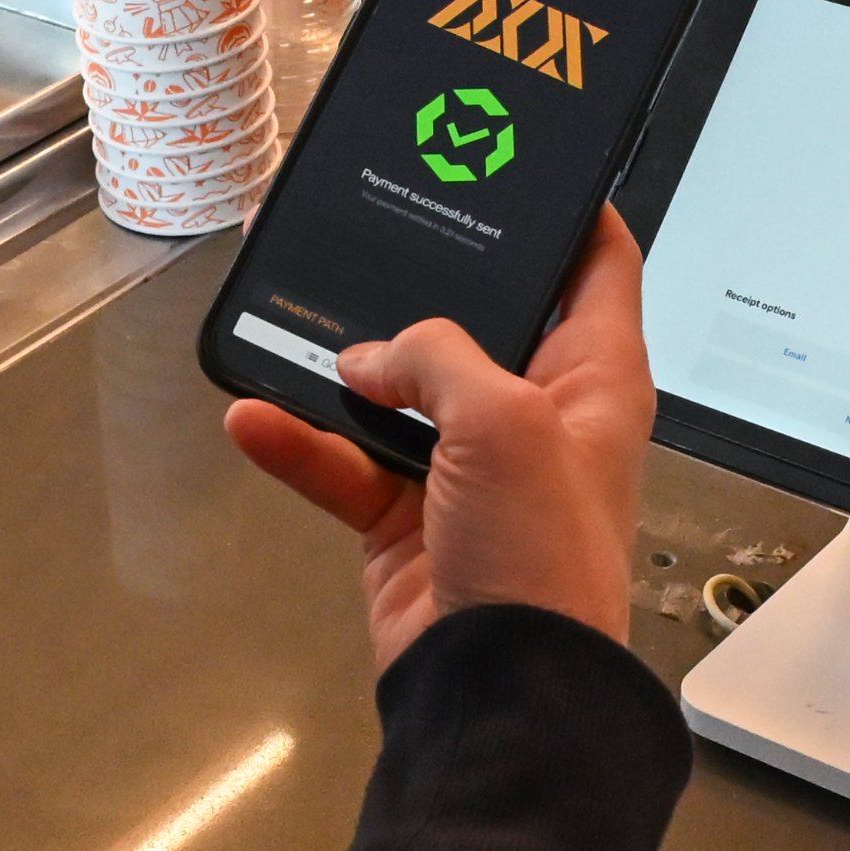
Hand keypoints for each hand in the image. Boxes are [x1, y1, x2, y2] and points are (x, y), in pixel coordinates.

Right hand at [224, 210, 653, 671]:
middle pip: (479, 321)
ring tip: (287, 311)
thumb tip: (371, 362)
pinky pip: (346, 464)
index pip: (598, 268)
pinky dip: (300, 444)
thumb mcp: (503, 420)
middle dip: (423, 280)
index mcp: (596, 380)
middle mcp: (536, 415)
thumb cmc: (539, 554)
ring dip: (341, 364)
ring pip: (398, 392)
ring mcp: (469, 470)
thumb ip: (436, 358)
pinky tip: (252, 417)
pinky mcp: (408, 520)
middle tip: (371, 219)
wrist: (500, 692)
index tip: (521, 158)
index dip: (566, 210)